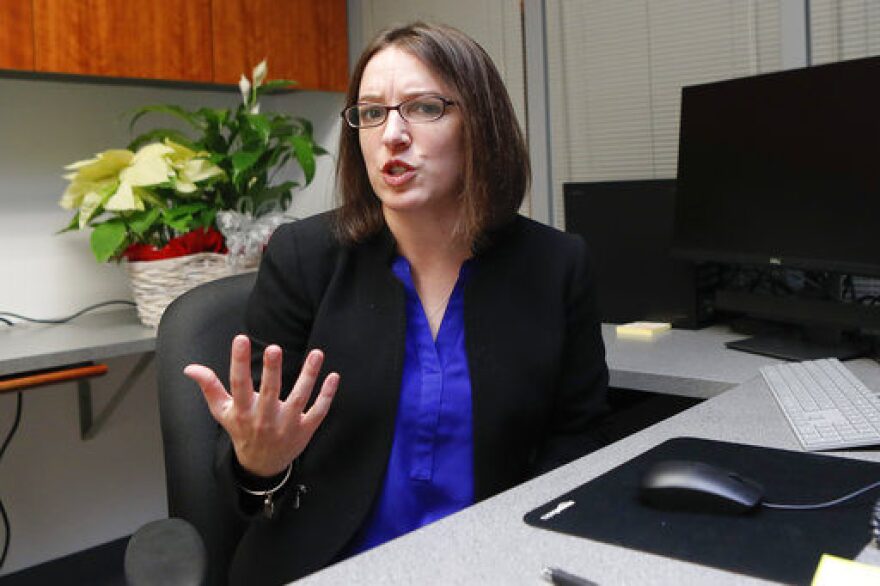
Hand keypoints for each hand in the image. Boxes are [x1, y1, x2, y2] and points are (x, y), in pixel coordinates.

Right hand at [184, 334, 339, 477]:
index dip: (239, 362)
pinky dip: (327, 395)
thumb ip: (209, 387)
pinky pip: (319, 411)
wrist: (261, 466)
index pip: (238, 384)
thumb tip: (190, 368)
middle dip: (272, 371)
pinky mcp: (305, 430)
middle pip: (269, 392)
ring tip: (316, 353)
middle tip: (274, 348)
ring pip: (299, 398)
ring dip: (309, 376)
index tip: (240, 339)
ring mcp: (287, 425)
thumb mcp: (223, 412)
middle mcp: (264, 419)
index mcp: (243, 412)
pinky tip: (333, 375)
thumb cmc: (241, 431)